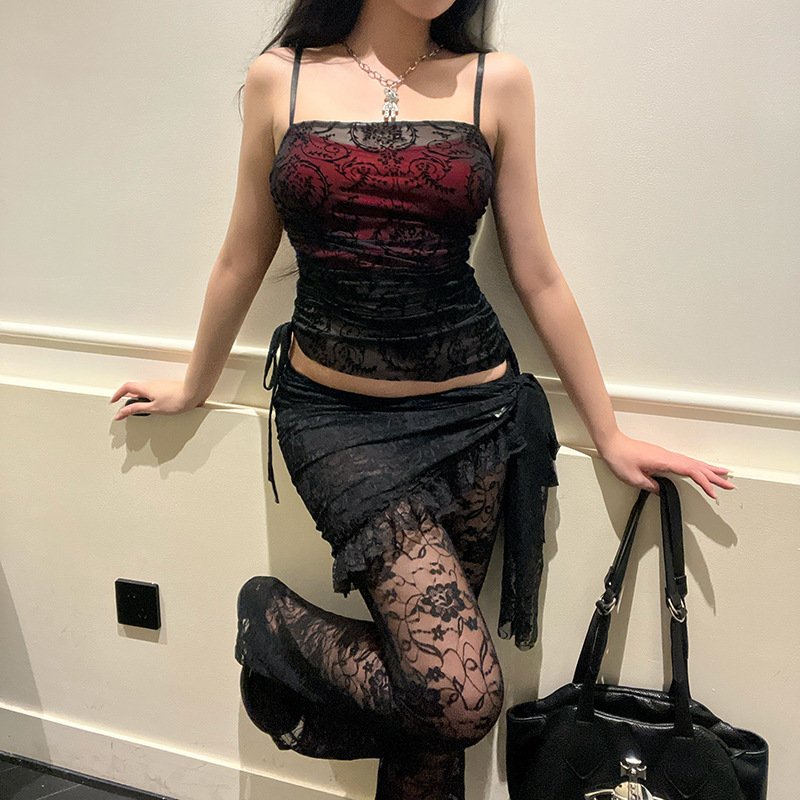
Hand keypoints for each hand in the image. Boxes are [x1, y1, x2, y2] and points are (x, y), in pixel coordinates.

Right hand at [109, 379, 199, 420]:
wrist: (194, 393)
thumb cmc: (177, 400)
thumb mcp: (154, 408)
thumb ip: (137, 409)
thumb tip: (123, 412)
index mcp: (145, 388)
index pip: (126, 388)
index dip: (117, 394)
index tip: (114, 401)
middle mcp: (152, 384)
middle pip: (135, 389)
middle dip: (128, 398)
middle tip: (126, 408)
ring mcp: (160, 384)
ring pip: (145, 390)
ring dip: (139, 398)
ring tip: (141, 409)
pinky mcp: (167, 387)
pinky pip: (153, 391)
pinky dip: (149, 397)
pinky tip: (155, 405)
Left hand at [596, 430, 733, 498]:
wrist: (611, 443)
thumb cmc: (620, 458)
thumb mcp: (633, 478)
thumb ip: (650, 486)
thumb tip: (662, 491)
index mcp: (665, 461)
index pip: (691, 472)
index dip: (705, 483)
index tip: (714, 493)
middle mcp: (668, 456)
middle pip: (697, 467)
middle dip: (715, 476)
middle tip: (730, 484)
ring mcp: (666, 455)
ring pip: (693, 463)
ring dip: (708, 470)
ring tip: (723, 475)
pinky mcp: (662, 455)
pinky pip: (685, 461)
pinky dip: (696, 466)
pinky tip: (699, 469)